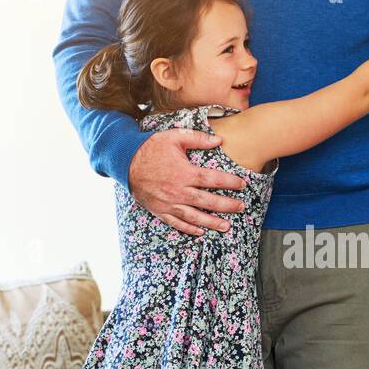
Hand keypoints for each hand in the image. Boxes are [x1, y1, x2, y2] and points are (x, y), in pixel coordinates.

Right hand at [128, 128, 247, 237]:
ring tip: (227, 226)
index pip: (213, 180)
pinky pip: (177, 223)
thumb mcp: (173, 137)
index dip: (230, 182)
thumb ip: (197, 138)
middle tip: (241, 207)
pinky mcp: (160, 210)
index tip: (242, 184)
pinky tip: (201, 231)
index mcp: (184, 173)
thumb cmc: (150, 148)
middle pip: (208, 202)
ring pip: (195, 217)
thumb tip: (219, 140)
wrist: (125, 162)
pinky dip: (190, 228)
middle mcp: (178, 191)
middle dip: (227, 205)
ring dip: (212, 222)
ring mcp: (168, 203)